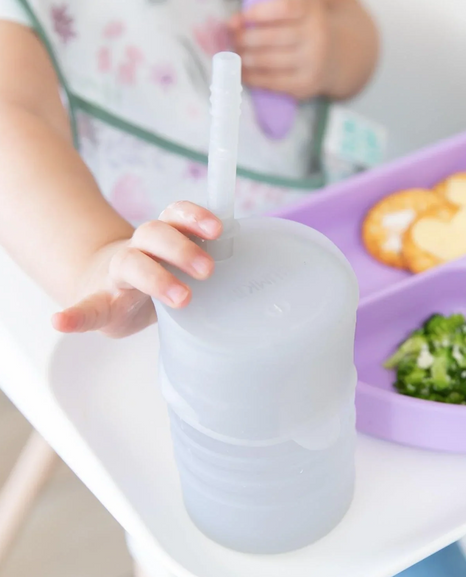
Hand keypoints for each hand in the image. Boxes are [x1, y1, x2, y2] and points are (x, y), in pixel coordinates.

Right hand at [51, 202, 221, 337]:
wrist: (106, 284)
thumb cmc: (156, 272)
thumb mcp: (178, 260)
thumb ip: (204, 255)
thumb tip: (255, 261)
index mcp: (161, 237)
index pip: (175, 215)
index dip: (195, 217)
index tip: (218, 229)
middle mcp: (139, 249)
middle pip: (155, 234)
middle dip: (182, 248)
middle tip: (208, 270)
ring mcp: (116, 276)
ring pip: (131, 264)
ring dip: (155, 277)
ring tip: (182, 299)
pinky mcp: (99, 303)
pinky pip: (84, 307)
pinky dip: (73, 314)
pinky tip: (60, 322)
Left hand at [230, 0, 331, 99]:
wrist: (336, 58)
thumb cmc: (306, 28)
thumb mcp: (300, 9)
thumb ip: (271, 7)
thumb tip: (234, 23)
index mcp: (312, 12)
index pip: (283, 9)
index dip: (257, 14)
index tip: (236, 20)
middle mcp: (316, 36)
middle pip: (272, 37)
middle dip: (245, 39)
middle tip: (233, 40)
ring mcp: (312, 63)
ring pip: (269, 61)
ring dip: (246, 59)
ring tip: (236, 55)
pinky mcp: (305, 84)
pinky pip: (273, 82)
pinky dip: (253, 78)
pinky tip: (243, 73)